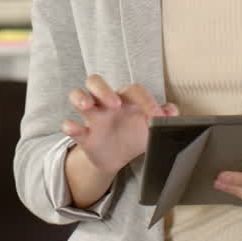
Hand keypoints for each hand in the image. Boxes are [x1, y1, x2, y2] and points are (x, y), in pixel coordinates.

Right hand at [61, 74, 176, 175]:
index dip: (146, 101)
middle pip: (95, 81)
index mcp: (125, 99)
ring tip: (87, 106)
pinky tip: (75, 129)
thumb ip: (164, 116)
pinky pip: (69, 125)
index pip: (132, 89)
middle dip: (103, 89)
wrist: (118, 158)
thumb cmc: (134, 135)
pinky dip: (70, 125)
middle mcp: (105, 103)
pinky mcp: (82, 134)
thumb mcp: (151, 127)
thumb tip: (172, 110)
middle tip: (115, 104)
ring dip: (80, 97)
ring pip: (77, 95)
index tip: (156, 117)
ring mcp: (91, 117)